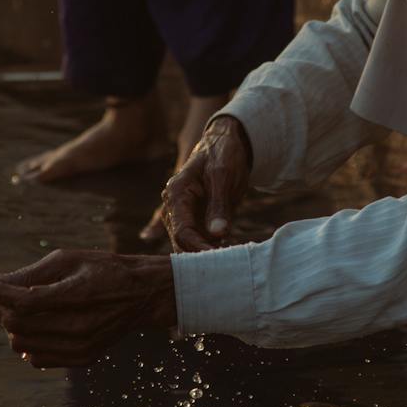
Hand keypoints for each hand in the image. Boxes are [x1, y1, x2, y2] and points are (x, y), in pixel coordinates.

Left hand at [0, 249, 176, 367]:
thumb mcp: (69, 259)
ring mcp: (81, 347)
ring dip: (6, 323)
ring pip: (22, 343)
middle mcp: (80, 326)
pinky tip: (28, 323)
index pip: (20, 301)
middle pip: (16, 324)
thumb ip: (30, 274)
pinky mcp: (81, 359)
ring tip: (6, 304)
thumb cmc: (104, 269)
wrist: (143, 295)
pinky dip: (24, 341)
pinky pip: (37, 358)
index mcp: (78, 295)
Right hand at [162, 115, 252, 252]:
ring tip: (231, 259)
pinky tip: (231, 252)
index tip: (218, 258)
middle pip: (182, 242)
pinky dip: (213, 247)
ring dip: (208, 253)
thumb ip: (219, 204)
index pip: (181, 231)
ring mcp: (184, 214)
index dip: (198, 248)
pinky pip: (200, 240)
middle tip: (227, 264)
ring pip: (190, 244)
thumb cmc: (222, 154)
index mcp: (176, 194)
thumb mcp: (223, 175)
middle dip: (202, 254)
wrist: (227, 143)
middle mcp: (174, 207)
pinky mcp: (196, 219)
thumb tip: (217, 234)